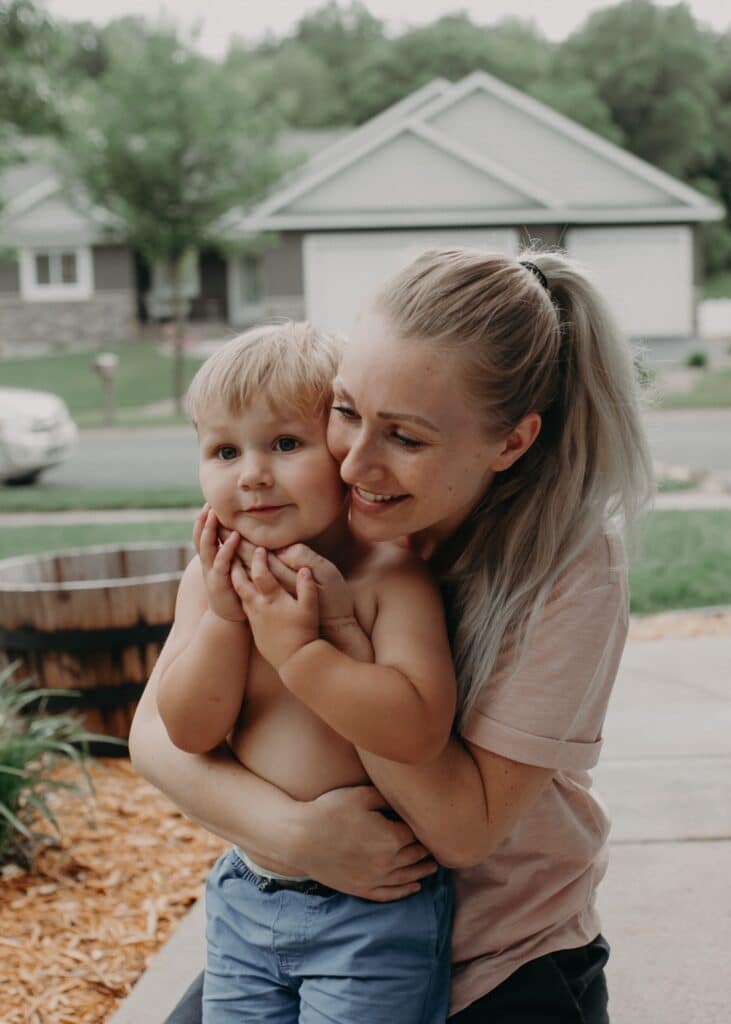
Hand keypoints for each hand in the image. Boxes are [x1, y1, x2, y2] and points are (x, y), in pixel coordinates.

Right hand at [193, 505, 246, 621]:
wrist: (231, 617)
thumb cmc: (235, 589)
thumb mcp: (233, 567)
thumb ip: (233, 551)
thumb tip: (243, 531)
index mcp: (210, 558)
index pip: (202, 534)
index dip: (203, 519)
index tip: (208, 502)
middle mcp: (207, 564)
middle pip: (199, 537)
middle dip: (203, 520)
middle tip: (208, 502)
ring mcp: (210, 573)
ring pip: (206, 547)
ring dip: (209, 530)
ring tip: (214, 514)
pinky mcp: (219, 583)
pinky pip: (221, 563)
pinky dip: (226, 549)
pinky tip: (234, 537)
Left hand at [234, 540, 356, 628]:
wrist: (295, 661)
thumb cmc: (305, 633)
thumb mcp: (310, 608)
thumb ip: (307, 586)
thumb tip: (305, 568)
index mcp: (272, 599)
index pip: (260, 573)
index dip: (259, 558)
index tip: (260, 548)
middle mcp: (259, 606)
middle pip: (240, 581)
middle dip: (236, 564)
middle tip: (232, 551)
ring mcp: (254, 617)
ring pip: (239, 594)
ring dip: (235, 578)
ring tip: (233, 566)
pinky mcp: (254, 627)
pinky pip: (243, 606)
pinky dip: (240, 594)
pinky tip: (242, 590)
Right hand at [295, 786, 437, 900]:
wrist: (299, 838)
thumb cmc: (329, 811)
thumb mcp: (361, 795)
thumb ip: (387, 797)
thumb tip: (404, 799)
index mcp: (392, 838)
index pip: (417, 834)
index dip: (424, 829)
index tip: (430, 824)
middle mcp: (388, 862)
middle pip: (415, 856)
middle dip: (427, 850)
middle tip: (436, 845)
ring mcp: (374, 878)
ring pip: (407, 877)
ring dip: (422, 872)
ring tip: (433, 868)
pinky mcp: (361, 889)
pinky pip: (389, 894)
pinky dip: (404, 892)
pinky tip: (414, 888)